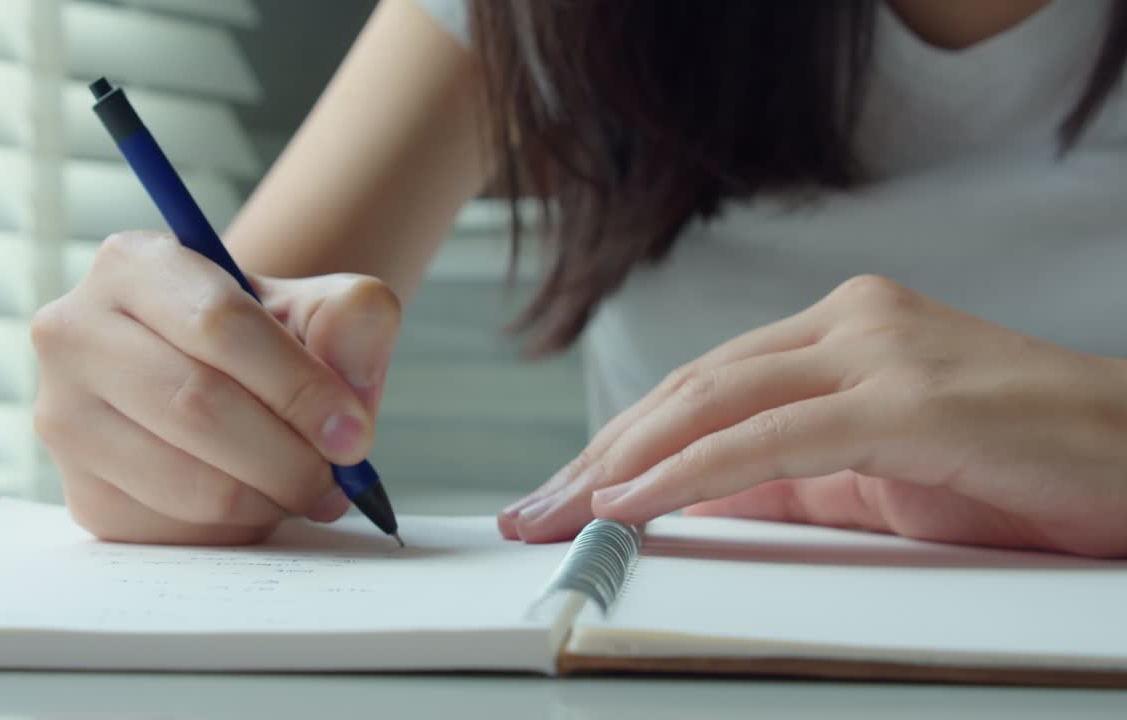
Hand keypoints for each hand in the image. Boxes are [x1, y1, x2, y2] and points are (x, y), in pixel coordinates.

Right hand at [31, 231, 400, 544]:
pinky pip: (173, 531)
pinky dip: (235, 529)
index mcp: (134, 264)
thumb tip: (346, 402)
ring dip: (268, 499)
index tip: (353, 434)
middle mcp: (75, 333)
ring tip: (305, 488)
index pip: (219, 324)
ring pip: (186, 482)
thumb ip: (354, 321)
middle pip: (197, 407)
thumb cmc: (268, 339)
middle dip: (289, 456)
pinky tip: (257, 500)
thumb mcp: (319, 306)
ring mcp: (64, 418)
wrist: (220, 378)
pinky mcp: (82, 494)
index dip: (299, 387)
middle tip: (338, 479)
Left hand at [499, 275, 1126, 557]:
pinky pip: (773, 438)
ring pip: (715, 400)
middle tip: (534, 510)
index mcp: (841, 331)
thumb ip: (790, 476)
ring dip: (624, 462)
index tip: (563, 490)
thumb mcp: (877, 476)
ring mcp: (879, 351)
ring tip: (560, 512)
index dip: (623, 438)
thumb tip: (693, 501)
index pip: (703, 385)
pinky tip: (635, 502)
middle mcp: (850, 322)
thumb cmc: (1018, 468)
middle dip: (602, 453)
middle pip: (691, 387)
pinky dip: (692, 471)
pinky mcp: (908, 398)